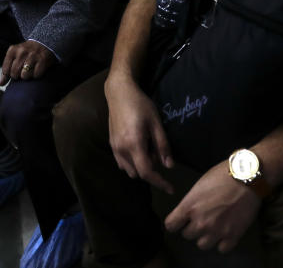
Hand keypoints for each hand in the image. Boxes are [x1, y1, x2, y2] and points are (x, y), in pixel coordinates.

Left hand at [0, 40, 55, 84]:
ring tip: (29, 70)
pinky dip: (36, 75)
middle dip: (18, 76)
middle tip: (22, 71)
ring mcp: (32, 56)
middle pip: (14, 74)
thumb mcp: (13, 56)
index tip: (13, 73)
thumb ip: (6, 69)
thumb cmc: (26, 52)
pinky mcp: (42, 60)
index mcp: (12, 50)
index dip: (9, 75)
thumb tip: (1, 83)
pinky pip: (36, 75)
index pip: (6, 70)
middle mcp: (21, 52)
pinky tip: (36, 69)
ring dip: (27, 76)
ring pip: (25, 76)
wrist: (42, 43)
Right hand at [104, 72, 174, 193]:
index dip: (160, 183)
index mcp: (134, 144)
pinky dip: (132, 163)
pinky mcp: (111, 144)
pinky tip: (138, 149)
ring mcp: (114, 148)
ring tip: (148, 149)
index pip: (147, 172)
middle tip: (158, 153)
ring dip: (140, 167)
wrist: (119, 93)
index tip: (171, 188)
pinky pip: (122, 163)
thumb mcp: (156, 123)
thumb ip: (163, 146)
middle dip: (151, 171)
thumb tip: (169, 166)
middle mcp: (122, 150)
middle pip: (138, 173)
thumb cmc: (140, 105)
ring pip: (129, 170)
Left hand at [165, 160, 261, 253]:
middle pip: (187, 236)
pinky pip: (222, 249)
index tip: (179, 221)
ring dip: (206, 238)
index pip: (170, 225)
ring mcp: (217, 231)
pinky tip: (225, 233)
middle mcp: (200, 222)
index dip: (174, 223)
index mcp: (189, 207)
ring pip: (202, 245)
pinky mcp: (233, 236)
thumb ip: (191, 203)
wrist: (246, 178)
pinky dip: (223, 243)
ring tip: (212, 229)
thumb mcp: (199, 186)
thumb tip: (188, 212)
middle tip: (200, 221)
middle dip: (192, 228)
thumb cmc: (220, 176)